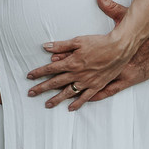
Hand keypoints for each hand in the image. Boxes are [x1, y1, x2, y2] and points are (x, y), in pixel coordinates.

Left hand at [26, 0, 148, 110]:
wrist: (119, 48)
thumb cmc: (99, 42)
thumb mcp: (79, 40)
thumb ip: (61, 45)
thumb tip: (46, 47)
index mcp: (71, 62)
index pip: (50, 69)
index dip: (39, 73)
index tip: (29, 77)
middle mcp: (77, 74)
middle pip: (55, 82)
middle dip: (41, 88)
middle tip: (31, 93)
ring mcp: (87, 82)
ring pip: (68, 93)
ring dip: (56, 99)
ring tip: (47, 105)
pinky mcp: (97, 85)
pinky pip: (85, 97)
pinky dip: (77, 103)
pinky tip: (70, 108)